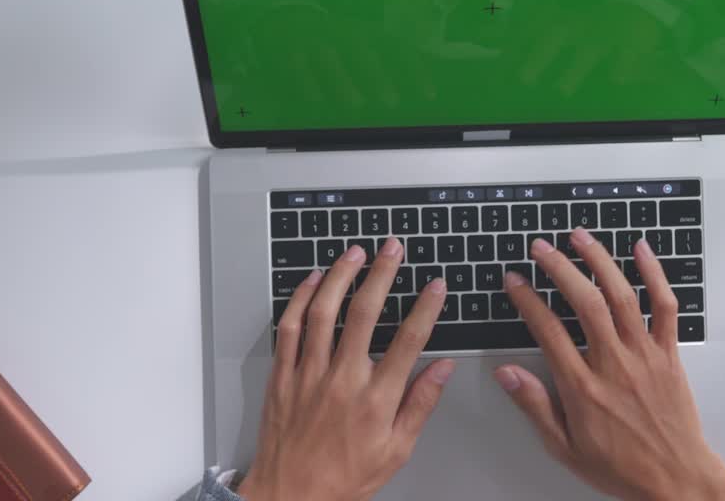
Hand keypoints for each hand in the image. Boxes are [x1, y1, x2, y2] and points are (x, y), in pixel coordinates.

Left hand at [238, 238, 454, 500]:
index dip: (425, 308)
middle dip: (382, 274)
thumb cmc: (342, 478)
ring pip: (323, 312)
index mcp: (375, 400)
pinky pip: (289, 328)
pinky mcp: (283, 376)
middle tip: (393, 249)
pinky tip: (313, 280)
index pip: (408, 341)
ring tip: (355, 253)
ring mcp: (308, 375)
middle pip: (364, 314)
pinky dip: (301, 299)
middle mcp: (341, 380)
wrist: (289, 497)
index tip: (436, 286)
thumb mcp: (396, 451)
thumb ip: (420, 405)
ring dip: (340, 276)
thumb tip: (442, 369)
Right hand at [496, 229, 724, 500]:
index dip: (527, 300)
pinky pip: (665, 307)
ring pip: (621, 296)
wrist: (677, 480)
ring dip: (599, 261)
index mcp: (583, 388)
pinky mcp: (669, 354)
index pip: (548, 330)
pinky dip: (655, 275)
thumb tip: (507, 374)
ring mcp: (644, 356)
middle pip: (584, 302)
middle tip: (540, 248)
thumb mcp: (565, 447)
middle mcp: (614, 364)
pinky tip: (641, 251)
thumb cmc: (622, 467)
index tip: (515, 282)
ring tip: (579, 237)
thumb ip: (535, 406)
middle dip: (559, 268)